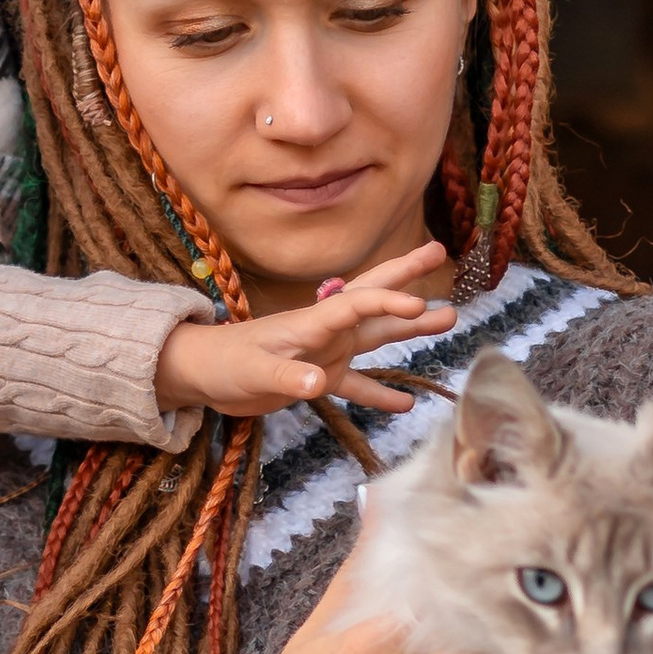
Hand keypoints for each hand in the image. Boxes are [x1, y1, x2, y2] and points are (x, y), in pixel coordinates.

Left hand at [154, 241, 458, 423]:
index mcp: (311, 322)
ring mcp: (327, 353)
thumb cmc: (224, 365)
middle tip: (439, 251)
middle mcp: (326, 331)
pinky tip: (406, 402)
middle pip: (373, 297)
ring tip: (449, 319)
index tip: (418, 304)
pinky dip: (380, 391)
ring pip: (377, 336)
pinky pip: (358, 383)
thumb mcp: (253, 372)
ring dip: (409, 329)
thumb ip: (287, 377)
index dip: (387, 301)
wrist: (204, 377)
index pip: (356, 303)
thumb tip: (320, 382)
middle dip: (405, 275)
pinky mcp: (320, 377)